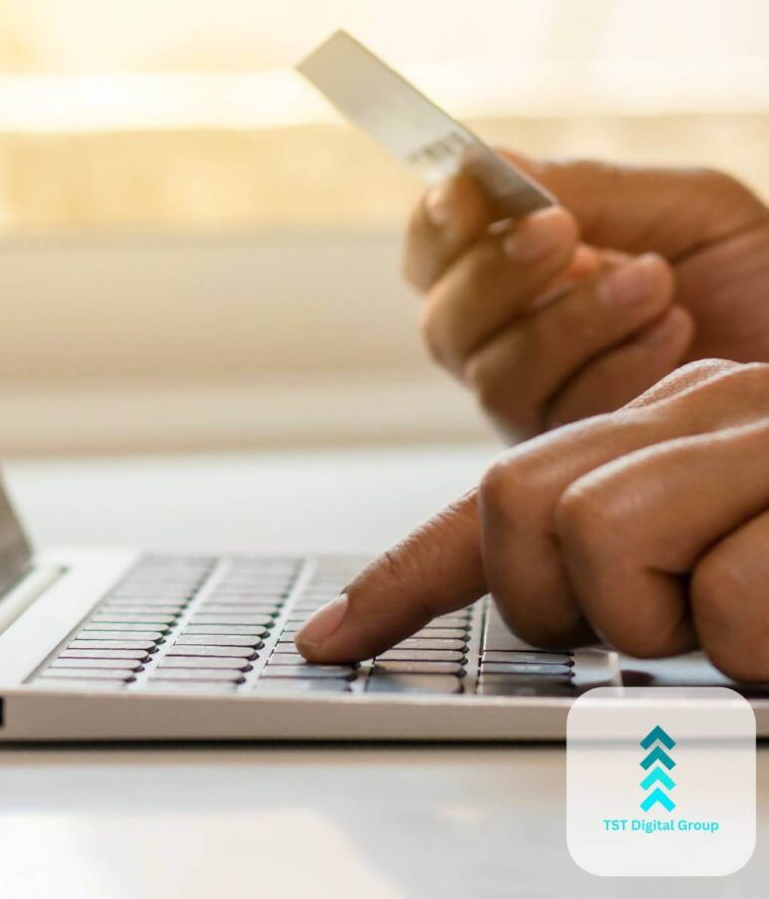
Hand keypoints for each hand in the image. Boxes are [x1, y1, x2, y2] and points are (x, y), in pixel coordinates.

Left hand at [296, 360, 768, 680]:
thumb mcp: (720, 528)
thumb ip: (634, 536)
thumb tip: (545, 600)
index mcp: (660, 419)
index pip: (502, 491)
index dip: (405, 575)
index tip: (330, 640)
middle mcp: (695, 408)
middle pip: (516, 499)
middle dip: (550, 598)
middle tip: (648, 622)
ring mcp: (756, 438)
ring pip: (598, 533)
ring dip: (661, 620)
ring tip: (744, 616)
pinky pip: (725, 603)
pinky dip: (754, 647)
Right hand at [404, 156, 768, 439]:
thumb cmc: (760, 277)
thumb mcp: (686, 208)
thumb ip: (588, 188)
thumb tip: (488, 163)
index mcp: (530, 274)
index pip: (436, 256)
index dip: (436, 226)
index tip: (466, 189)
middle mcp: (518, 344)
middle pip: (444, 323)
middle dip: (494, 273)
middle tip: (562, 232)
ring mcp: (544, 407)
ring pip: (494, 375)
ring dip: (569, 320)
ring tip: (655, 281)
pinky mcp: (577, 461)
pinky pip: (557, 419)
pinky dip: (616, 368)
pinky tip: (677, 338)